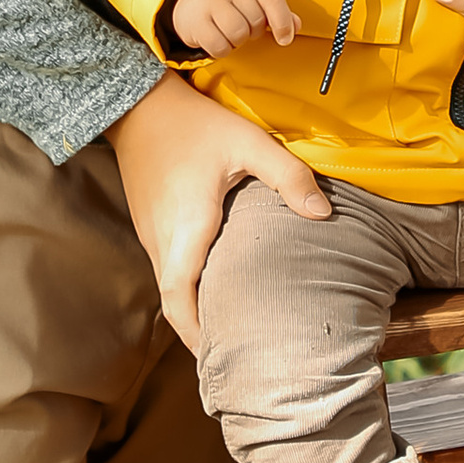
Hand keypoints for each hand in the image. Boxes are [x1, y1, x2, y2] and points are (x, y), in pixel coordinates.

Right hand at [108, 73, 327, 346]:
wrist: (139, 103)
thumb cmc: (194, 124)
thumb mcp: (247, 143)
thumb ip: (287, 176)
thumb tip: (324, 214)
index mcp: (186, 232)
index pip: (181, 301)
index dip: (197, 335)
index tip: (220, 359)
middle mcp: (161, 241)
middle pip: (175, 304)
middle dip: (200, 332)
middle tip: (234, 352)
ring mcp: (150, 234)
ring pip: (170, 287)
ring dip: (193, 309)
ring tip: (230, 324)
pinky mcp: (149, 224)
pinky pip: (167, 268)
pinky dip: (187, 287)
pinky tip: (213, 285)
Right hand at [168, 0, 300, 57]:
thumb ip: (276, 8)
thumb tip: (296, 26)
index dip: (282, 21)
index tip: (285, 38)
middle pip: (256, 20)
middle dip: (254, 30)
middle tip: (244, 24)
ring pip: (238, 34)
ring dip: (238, 40)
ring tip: (230, 30)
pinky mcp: (195, 19)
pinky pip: (219, 46)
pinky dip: (222, 49)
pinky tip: (218, 37)